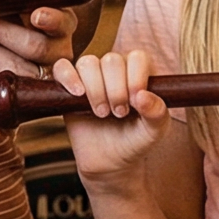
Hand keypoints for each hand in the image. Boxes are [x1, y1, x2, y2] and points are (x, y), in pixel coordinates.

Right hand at [52, 51, 172, 182]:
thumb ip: (157, 113)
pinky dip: (68, 77)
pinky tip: (78, 94)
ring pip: (88, 63)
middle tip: (119, 114)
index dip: (135, 78)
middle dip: (115, 90)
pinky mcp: (69, 86)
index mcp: (139, 72)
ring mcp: (91, 76)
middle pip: (111, 60)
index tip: (135, 103)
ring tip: (102, 113)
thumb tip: (142, 96)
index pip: (136, 57)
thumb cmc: (135, 140)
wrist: (111, 161)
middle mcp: (115, 69)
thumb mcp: (154, 131)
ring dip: (95, 89)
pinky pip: (61, 67)